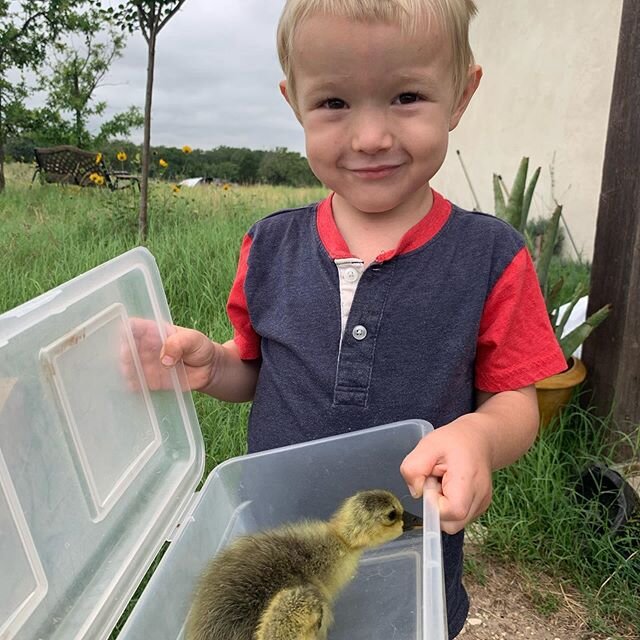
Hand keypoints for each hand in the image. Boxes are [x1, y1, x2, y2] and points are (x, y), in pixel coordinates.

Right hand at [121, 318, 217, 392]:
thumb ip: (179, 344)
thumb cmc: (200, 348)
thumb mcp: (194, 339)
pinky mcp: (149, 381)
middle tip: (133, 360)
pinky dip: (133, 385)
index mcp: (153, 331)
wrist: (207, 369)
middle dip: (125, 354)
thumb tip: (164, 359)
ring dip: (127, 371)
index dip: (125, 331)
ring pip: (126, 367)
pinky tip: (137, 386)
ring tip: (138, 374)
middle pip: (124, 347)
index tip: (127, 338)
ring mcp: (145, 364)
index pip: (133, 326)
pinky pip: (135, 384)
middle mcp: (145, 347)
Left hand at [400, 415, 493, 533]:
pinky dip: (449, 507)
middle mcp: (480, 498)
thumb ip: (414, 469)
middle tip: (437, 481)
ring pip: (454, 524)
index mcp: (468, 481)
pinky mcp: (479, 509)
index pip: (453, 511)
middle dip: (437, 508)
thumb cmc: (454, 441)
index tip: (432, 483)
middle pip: (452, 524)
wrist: (478, 439)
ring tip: (444, 483)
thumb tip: (416, 492)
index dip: (435, 504)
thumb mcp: (427, 446)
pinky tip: (451, 488)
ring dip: (442, 507)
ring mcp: (481, 506)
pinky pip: (458, 518)